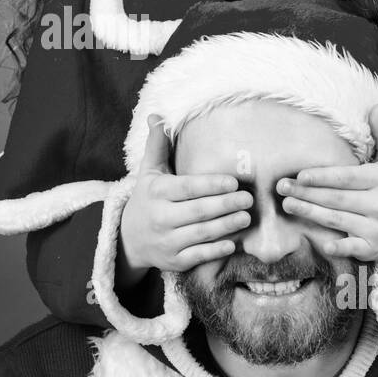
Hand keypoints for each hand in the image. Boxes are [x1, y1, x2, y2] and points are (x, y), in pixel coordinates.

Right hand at [117, 114, 253, 286]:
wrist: (129, 239)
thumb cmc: (148, 199)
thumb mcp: (149, 172)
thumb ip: (157, 145)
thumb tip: (156, 115)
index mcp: (156, 192)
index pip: (187, 188)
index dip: (210, 185)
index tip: (233, 181)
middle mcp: (160, 217)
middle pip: (198, 211)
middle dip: (225, 205)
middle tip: (249, 198)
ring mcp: (167, 241)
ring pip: (201, 234)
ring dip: (226, 226)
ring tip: (247, 217)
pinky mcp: (174, 261)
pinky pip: (197, 256)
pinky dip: (215, 251)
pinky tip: (233, 243)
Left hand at [275, 105, 377, 270]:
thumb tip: (375, 107)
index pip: (347, 177)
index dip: (322, 177)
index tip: (300, 175)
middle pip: (337, 198)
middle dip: (306, 193)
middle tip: (281, 187)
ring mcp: (377, 228)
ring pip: (337, 220)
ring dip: (310, 214)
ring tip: (287, 205)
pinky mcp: (373, 248)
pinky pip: (352, 248)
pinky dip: (338, 247)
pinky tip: (320, 243)